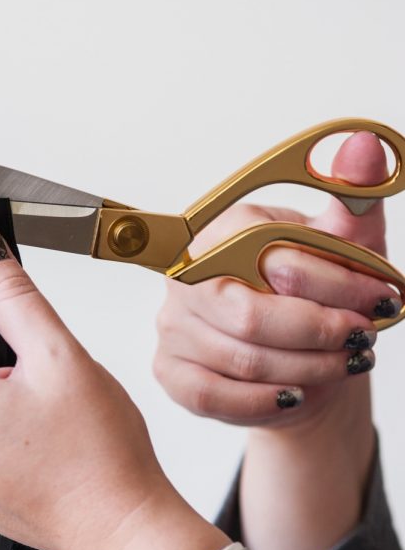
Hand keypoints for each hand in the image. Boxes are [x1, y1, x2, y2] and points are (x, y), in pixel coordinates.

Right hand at [153, 132, 398, 549]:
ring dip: (305, 370)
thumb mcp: (345, 244)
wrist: (292, 348)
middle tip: (358, 338)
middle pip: (248, 316)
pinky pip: (210, 396)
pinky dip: (260, 402)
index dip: (337, 285)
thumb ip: (354, 199)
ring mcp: (172, 322)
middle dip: (317, 335)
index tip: (381, 301)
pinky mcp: (168, 368)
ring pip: (239, 361)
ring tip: (341, 363)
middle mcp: (187, 273)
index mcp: (225, 229)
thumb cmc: (313, 292)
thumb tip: (363, 147)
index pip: (274, 258)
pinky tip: (294, 394)